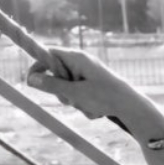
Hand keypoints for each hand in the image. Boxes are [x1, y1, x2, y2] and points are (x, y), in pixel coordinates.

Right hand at [26, 48, 147, 123]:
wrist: (133, 108)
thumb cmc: (105, 97)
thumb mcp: (75, 93)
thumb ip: (52, 86)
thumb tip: (31, 79)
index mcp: (77, 57)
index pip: (48, 54)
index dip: (38, 66)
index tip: (31, 81)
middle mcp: (83, 63)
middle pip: (57, 74)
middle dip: (61, 91)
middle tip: (70, 100)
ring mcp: (90, 74)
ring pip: (69, 88)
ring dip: (75, 101)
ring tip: (89, 106)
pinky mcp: (96, 86)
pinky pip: (82, 95)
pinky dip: (86, 104)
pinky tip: (97, 110)